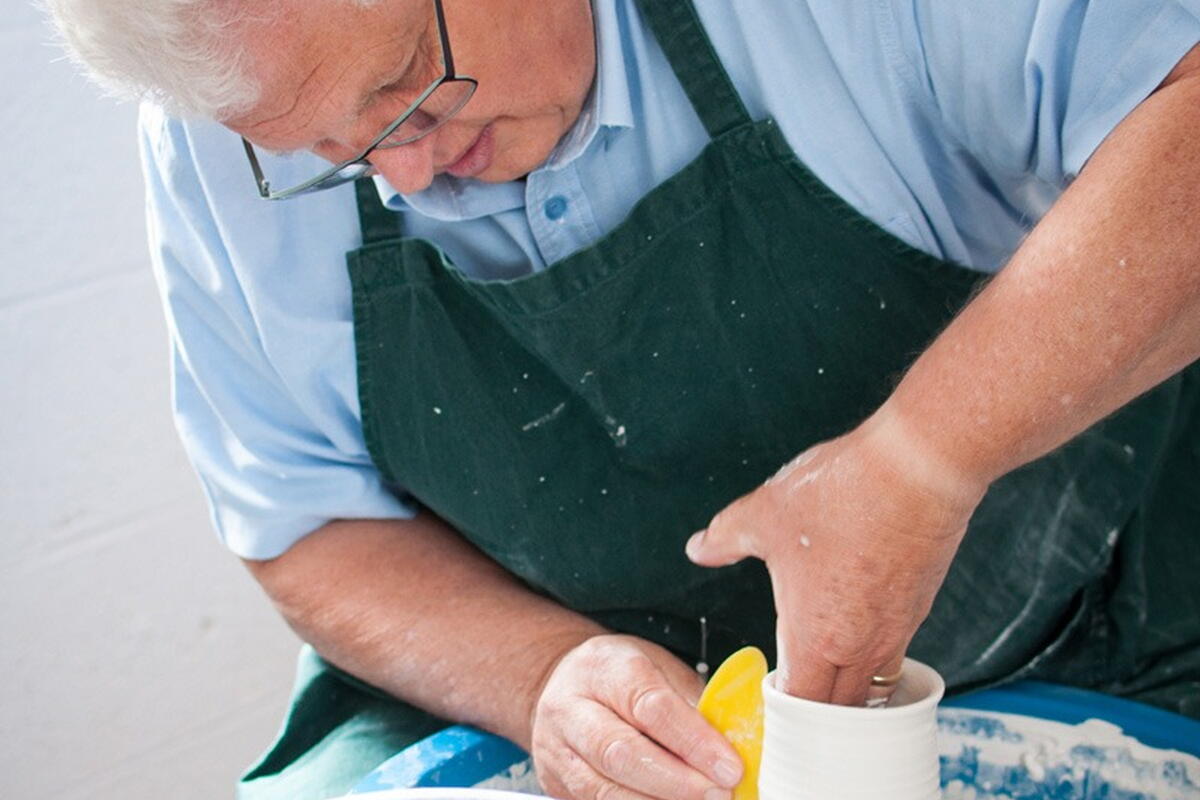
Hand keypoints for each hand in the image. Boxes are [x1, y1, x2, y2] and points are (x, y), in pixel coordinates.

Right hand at [531, 634, 742, 799]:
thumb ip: (693, 703)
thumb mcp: (658, 669)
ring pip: (604, 789)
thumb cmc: (622, 677)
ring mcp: (557, 748)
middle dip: (676, 782)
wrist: (565, 685)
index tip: (730, 767)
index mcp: (605, 668)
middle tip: (719, 794)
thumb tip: (737, 743)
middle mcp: (571, 707)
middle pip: (621, 753)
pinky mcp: (556, 781)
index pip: (651, 706)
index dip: (694, 741)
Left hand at [686, 410, 987, 705]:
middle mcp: (859, 647)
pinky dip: (874, 661)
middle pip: (839, 713)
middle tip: (795, 708)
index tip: (767, 704)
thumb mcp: (763, 513)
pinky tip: (856, 633)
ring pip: (871, 689)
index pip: (798, 706)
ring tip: (825, 682)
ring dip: (849, 695)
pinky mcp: (919, 608)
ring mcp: (897, 631)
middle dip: (816, 718)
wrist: (917, 468)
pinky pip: (894, 655)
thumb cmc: (842, 494)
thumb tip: (699, 547)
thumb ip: (725, 538)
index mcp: (814, 636)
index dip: (781, 713)